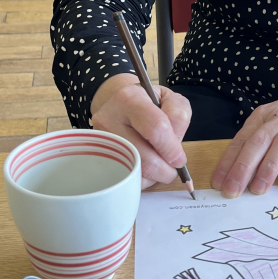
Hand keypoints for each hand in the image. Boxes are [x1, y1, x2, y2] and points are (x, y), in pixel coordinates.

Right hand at [90, 73, 191, 187]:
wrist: (121, 107)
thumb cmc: (150, 104)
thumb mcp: (170, 100)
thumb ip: (179, 117)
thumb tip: (175, 150)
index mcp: (130, 99)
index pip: (156, 128)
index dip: (172, 149)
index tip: (179, 160)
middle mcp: (110, 118)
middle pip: (143, 156)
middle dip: (165, 169)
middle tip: (172, 168)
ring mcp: (101, 140)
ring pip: (133, 171)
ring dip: (153, 176)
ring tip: (159, 166)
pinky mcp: (98, 157)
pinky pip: (124, 178)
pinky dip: (140, 179)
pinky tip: (145, 169)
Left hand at [211, 85, 277, 196]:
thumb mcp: (274, 119)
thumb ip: (257, 138)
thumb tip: (234, 168)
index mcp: (265, 116)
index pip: (243, 139)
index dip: (229, 161)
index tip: (218, 182)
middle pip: (259, 142)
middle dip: (243, 167)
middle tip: (232, 190)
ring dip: (269, 168)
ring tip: (258, 190)